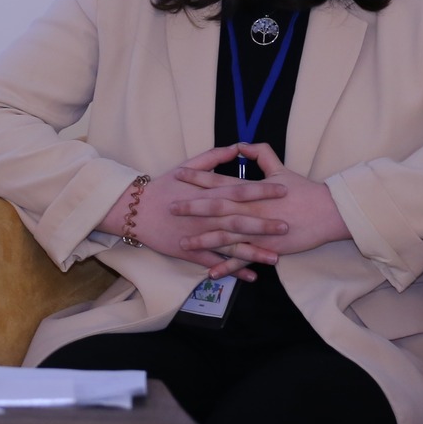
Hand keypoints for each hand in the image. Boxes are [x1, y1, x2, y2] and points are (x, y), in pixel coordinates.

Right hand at [100, 144, 290, 280]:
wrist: (135, 210)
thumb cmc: (162, 187)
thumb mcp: (185, 166)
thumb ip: (212, 158)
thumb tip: (235, 147)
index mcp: (207, 193)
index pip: (239, 190)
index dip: (262, 190)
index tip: (283, 189)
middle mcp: (205, 215)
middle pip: (239, 219)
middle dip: (264, 224)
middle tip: (287, 226)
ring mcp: (198, 236)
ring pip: (230, 245)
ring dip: (253, 252)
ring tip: (276, 258)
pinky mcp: (190, 252)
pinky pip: (215, 263)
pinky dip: (232, 269)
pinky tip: (251, 276)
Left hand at [172, 143, 350, 256]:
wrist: (327, 212)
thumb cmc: (304, 190)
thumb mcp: (281, 168)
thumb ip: (261, 154)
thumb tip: (244, 144)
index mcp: (251, 190)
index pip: (219, 181)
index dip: (197, 178)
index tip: (178, 175)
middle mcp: (250, 209)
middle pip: (215, 207)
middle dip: (191, 208)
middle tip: (170, 208)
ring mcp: (257, 230)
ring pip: (225, 235)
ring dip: (203, 240)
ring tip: (183, 244)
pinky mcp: (266, 247)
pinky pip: (243, 258)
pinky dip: (227, 266)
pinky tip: (211, 271)